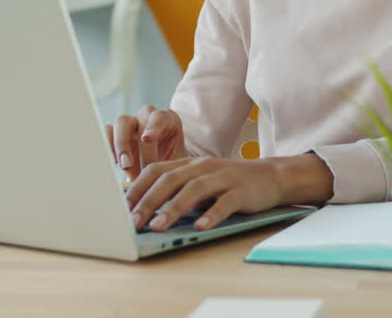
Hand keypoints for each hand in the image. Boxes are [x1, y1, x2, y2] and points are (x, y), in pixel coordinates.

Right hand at [107, 105, 186, 181]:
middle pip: (139, 118)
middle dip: (138, 141)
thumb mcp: (176, 166)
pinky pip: (107, 131)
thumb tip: (160, 177)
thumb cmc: (172, 167)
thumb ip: (170, 168)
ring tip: (125, 167)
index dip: (153, 126)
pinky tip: (112, 162)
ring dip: (121, 144)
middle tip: (132, 164)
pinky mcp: (116, 132)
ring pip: (122, 121)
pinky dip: (108, 145)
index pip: (161, 116)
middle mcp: (149, 117)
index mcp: (169, 120)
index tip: (147, 140)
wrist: (162, 173)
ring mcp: (131, 123)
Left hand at [127, 154, 333, 231]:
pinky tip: (200, 227)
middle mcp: (203, 166)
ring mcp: (223, 177)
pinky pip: (225, 202)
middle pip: (171, 179)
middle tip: (133, 222)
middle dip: (149, 200)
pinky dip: (211, 215)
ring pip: (194, 189)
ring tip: (158, 227)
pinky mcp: (242, 190)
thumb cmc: (229, 183)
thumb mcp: (200, 181)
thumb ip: (176, 190)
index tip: (121, 209)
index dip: (137, 188)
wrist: (271, 176)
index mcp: (189, 163)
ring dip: (173, 208)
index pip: (157, 170)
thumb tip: (142, 209)